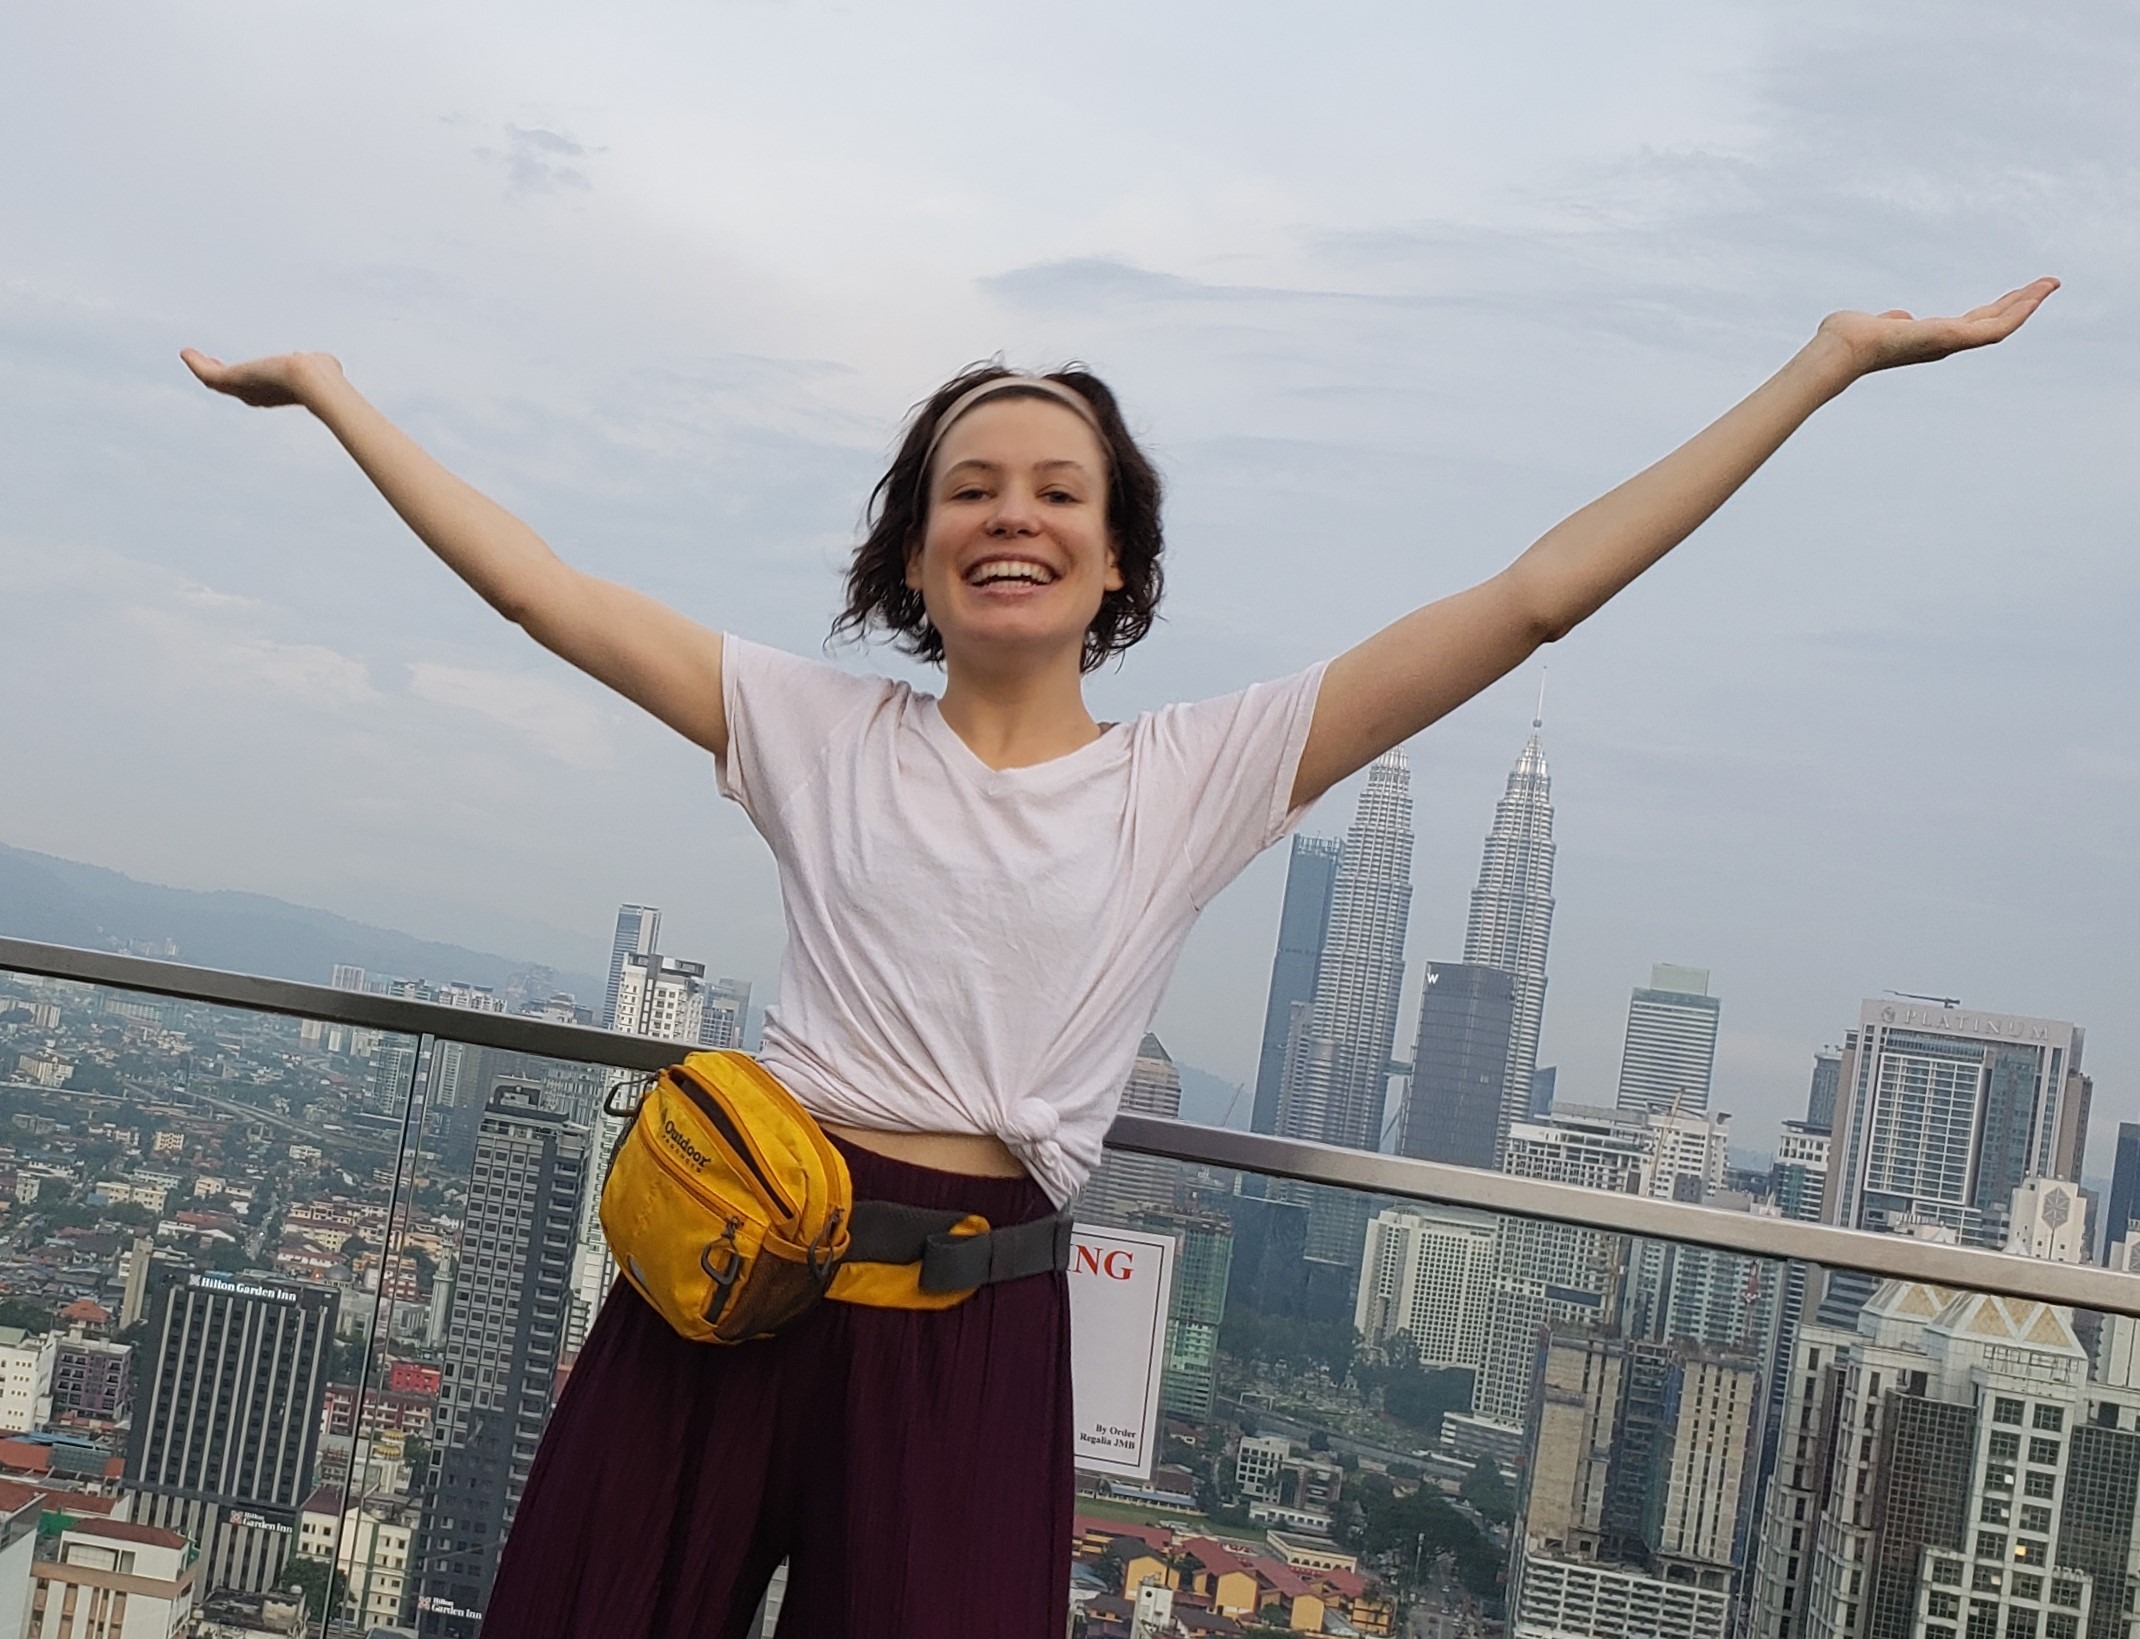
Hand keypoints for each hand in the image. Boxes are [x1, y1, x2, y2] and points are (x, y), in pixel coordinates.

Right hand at [180, 347, 342, 408]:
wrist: (311, 379)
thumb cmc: (323, 377)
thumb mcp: (321, 366)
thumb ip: (318, 363)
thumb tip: (313, 357)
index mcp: (277, 394)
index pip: (257, 388)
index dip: (248, 379)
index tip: (243, 371)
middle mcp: (258, 395)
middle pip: (232, 387)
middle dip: (221, 374)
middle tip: (209, 363)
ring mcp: (244, 390)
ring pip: (217, 381)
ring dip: (203, 368)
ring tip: (190, 355)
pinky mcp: (232, 380)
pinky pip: (208, 375)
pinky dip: (195, 364)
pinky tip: (186, 352)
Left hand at [1817, 277, 2059, 376]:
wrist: (1840, 349)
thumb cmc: (1846, 337)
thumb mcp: (1876, 324)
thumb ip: (1891, 322)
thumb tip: (1898, 319)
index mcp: (1928, 339)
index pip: (1970, 323)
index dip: (1995, 309)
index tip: (2015, 295)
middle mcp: (1943, 345)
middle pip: (1991, 322)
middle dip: (2020, 304)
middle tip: (2047, 284)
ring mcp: (1949, 344)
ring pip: (2000, 325)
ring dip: (2028, 304)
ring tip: (2051, 283)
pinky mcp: (1951, 339)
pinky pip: (1995, 328)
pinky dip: (2019, 311)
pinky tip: (2037, 294)